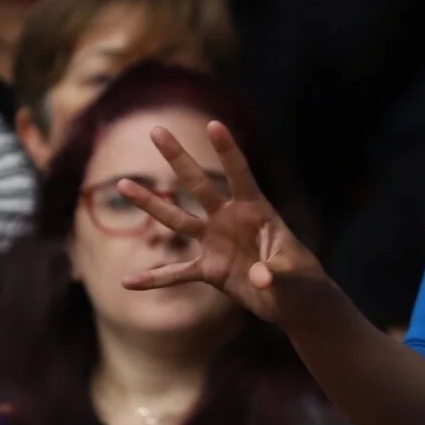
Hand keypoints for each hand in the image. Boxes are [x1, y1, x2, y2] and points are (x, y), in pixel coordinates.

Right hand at [118, 120, 328, 323]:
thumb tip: (260, 277)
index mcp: (257, 210)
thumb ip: (278, 273)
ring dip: (151, 204)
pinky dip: (154, 279)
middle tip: (156, 130)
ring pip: (177, 220)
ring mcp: (215, 242)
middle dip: (178, 158)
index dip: (228, 151)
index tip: (213, 124)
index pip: (240, 174)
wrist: (292, 300)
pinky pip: (177, 273)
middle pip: (199, 185)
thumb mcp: (294, 275)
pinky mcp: (209, 269)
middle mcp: (230, 219)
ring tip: (123, 184)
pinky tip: (128, 281)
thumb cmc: (301, 280)